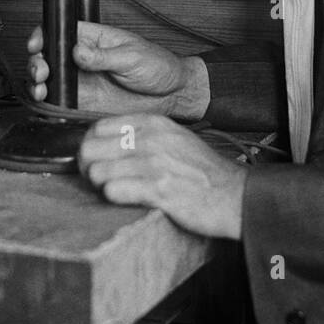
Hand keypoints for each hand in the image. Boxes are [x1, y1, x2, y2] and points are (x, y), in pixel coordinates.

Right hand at [26, 21, 208, 120]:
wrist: (171, 94)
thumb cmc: (158, 66)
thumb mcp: (132, 56)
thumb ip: (103, 56)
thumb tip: (78, 52)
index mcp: (94, 38)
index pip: (61, 31)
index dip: (44, 36)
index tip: (38, 45)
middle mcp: (83, 58)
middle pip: (49, 56)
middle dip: (38, 62)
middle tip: (42, 70)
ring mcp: (83, 79)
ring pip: (50, 79)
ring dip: (38, 83)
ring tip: (41, 88)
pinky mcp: (85, 100)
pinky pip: (60, 101)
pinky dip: (49, 102)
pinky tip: (49, 101)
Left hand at [79, 114, 246, 238]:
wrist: (236, 195)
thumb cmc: (203, 172)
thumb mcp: (174, 139)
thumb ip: (144, 136)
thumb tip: (108, 144)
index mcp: (154, 123)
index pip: (98, 127)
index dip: (91, 146)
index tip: (97, 160)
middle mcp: (151, 139)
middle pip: (91, 148)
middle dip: (88, 167)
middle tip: (99, 180)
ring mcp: (154, 163)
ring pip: (97, 171)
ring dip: (100, 186)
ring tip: (115, 192)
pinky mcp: (159, 190)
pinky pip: (113, 191)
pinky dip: (114, 198)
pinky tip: (127, 200)